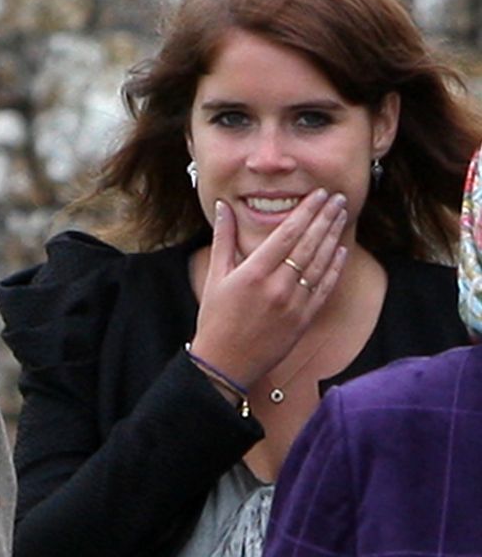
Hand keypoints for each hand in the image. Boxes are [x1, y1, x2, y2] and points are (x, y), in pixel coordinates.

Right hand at [188, 189, 347, 388]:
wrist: (225, 362)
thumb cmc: (215, 319)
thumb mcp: (215, 276)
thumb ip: (223, 238)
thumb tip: (223, 207)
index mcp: (253, 273)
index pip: (287, 233)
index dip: (306, 211)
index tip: (318, 194)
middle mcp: (277, 286)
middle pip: (308, 244)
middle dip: (325, 218)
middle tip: (337, 198)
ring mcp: (294, 304)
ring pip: (320, 263)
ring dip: (333, 237)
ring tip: (341, 216)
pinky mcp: (304, 319)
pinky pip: (324, 288)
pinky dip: (335, 268)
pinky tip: (341, 250)